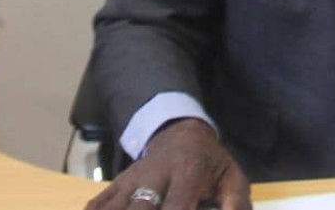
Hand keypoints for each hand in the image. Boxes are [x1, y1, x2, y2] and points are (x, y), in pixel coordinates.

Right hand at [84, 118, 249, 209]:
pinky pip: (98, 203)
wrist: (181, 132)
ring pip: (114, 206)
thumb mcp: (231, 179)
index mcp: (187, 173)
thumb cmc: (210, 164)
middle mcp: (155, 175)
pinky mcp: (116, 183)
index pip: (176, 206)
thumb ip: (236, 205)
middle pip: (138, 208)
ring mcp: (131, 179)